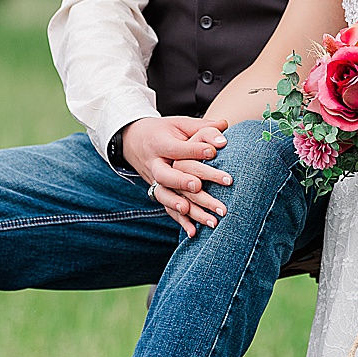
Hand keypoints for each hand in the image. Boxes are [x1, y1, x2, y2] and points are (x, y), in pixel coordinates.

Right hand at [122, 116, 232, 237]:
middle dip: (182, 182)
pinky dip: (180, 221)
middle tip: (199, 186)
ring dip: (184, 208)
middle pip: (166, 175)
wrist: (133, 141)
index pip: (176, 148)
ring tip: (206, 217)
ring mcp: (153, 181)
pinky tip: (194, 232)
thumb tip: (224, 126)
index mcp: (159, 144)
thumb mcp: (178, 124)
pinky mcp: (157, 193)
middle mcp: (154, 164)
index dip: (194, 150)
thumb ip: (201, 126)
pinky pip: (167, 209)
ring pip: (166, 196)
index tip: (213, 152)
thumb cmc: (163, 131)